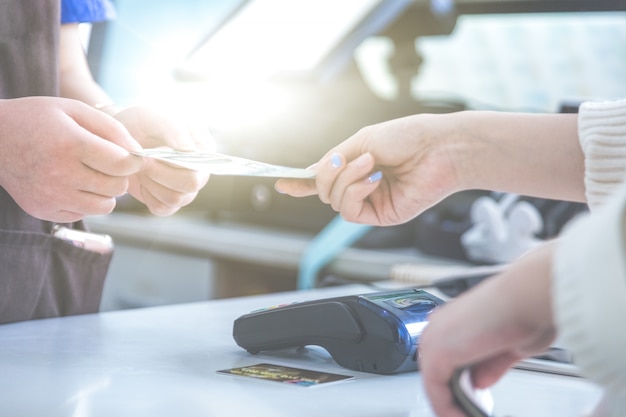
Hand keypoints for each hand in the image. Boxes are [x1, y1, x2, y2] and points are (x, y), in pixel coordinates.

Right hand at [0, 97, 142, 222]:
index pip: (122, 164)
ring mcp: (51, 196)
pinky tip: (72, 184)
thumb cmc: (38, 120)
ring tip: (92, 175)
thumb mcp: (74, 110)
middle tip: (107, 163)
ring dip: (106, 192)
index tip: (129, 156)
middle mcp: (60, 174)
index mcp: (70, 144)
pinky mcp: (44, 211)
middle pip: (117, 187)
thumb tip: (138, 152)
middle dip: (119, 175)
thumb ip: (111, 128)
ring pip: (105, 206)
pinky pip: (84, 214)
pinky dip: (86, 201)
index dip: (133, 160)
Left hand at [111, 106, 211, 215]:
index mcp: (204, 148)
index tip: (156, 150)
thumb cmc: (141, 124)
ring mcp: (186, 189)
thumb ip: (173, 130)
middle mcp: (200, 170)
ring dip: (151, 183)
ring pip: (175, 199)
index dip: (177, 162)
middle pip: (191, 185)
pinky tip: (143, 180)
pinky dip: (148, 195)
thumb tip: (189, 150)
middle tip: (143, 161)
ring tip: (141, 167)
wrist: (120, 139)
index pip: (202, 164)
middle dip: (161, 174)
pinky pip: (162, 208)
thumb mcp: (154, 117)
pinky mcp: (170, 202)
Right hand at [276, 113, 463, 225]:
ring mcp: (371, 202)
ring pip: (334, 202)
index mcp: (357, 166)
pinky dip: (355, 192)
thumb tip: (309, 173)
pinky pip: (350, 211)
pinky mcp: (381, 216)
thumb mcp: (362, 141)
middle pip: (324, 191)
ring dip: (345, 180)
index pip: (325, 179)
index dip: (302, 182)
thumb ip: (335, 159)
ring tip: (370, 164)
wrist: (439, 147)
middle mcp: (362, 186)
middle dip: (326, 175)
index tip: (281, 182)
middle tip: (342, 159)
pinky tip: (373, 179)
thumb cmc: (407, 137)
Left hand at [419, 242, 556, 416]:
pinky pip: (436, 390)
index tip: (473, 400)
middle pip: (437, 371)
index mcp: (455, 320)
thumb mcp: (510, 346)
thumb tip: (480, 381)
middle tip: (469, 413)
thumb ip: (492, 364)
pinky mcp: (437, 353)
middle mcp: (440, 326)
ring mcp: (435, 338)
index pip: (447, 358)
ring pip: (435, 382)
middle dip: (454, 396)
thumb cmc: (527, 310)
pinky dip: (447, 409)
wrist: (528, 297)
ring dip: (451, 405)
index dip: (458, 383)